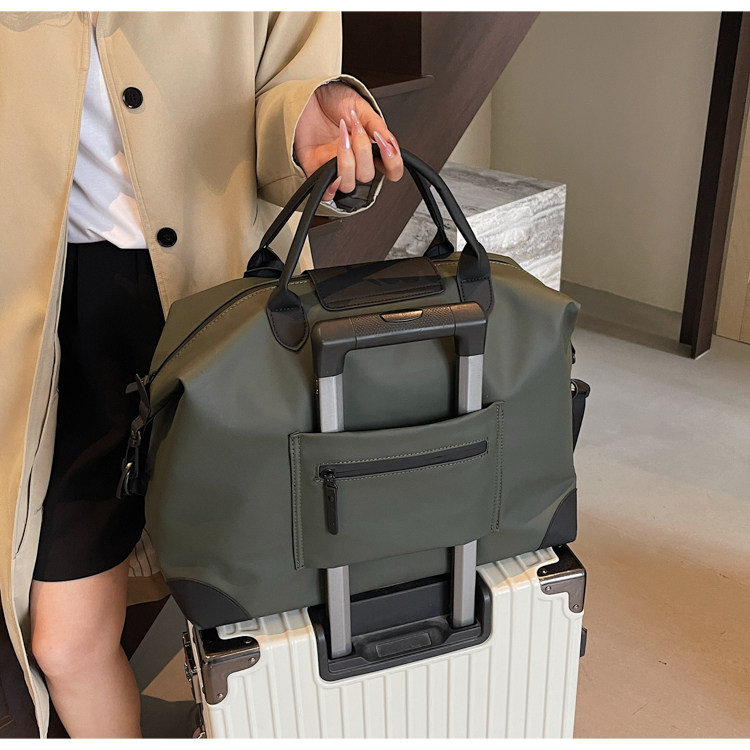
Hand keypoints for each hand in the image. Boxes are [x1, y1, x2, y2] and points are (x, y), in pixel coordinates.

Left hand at [294, 81, 403, 201]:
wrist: (308, 94)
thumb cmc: (332, 99)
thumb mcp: (361, 106)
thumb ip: (378, 126)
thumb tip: (391, 144)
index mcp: (371, 149)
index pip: (391, 170)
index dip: (392, 164)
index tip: (386, 147)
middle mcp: (355, 162)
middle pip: (367, 177)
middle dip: (363, 152)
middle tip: (356, 129)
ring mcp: (336, 168)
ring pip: (348, 184)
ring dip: (347, 162)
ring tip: (342, 136)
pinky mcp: (316, 171)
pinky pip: (326, 194)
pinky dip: (330, 186)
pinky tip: (332, 166)